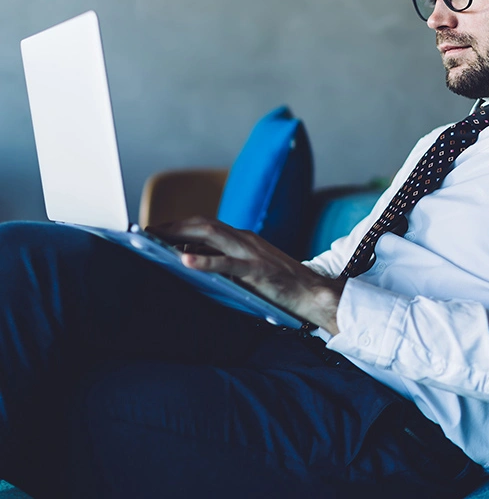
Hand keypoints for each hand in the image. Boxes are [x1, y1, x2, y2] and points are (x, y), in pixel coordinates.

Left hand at [150, 217, 343, 334]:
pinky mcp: (258, 269)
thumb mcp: (247, 268)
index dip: (178, 225)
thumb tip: (189, 259)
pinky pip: (228, 262)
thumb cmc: (279, 284)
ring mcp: (251, 251)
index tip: (154, 230)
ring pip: (212, 234)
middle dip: (173, 226)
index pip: (204, 225)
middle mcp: (244, 238)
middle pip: (203, 224)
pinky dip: (205, 260)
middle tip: (147, 232)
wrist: (312, 292)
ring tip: (157, 238)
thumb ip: (223, 262)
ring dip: (182, 234)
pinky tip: (186, 261)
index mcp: (241, 238)